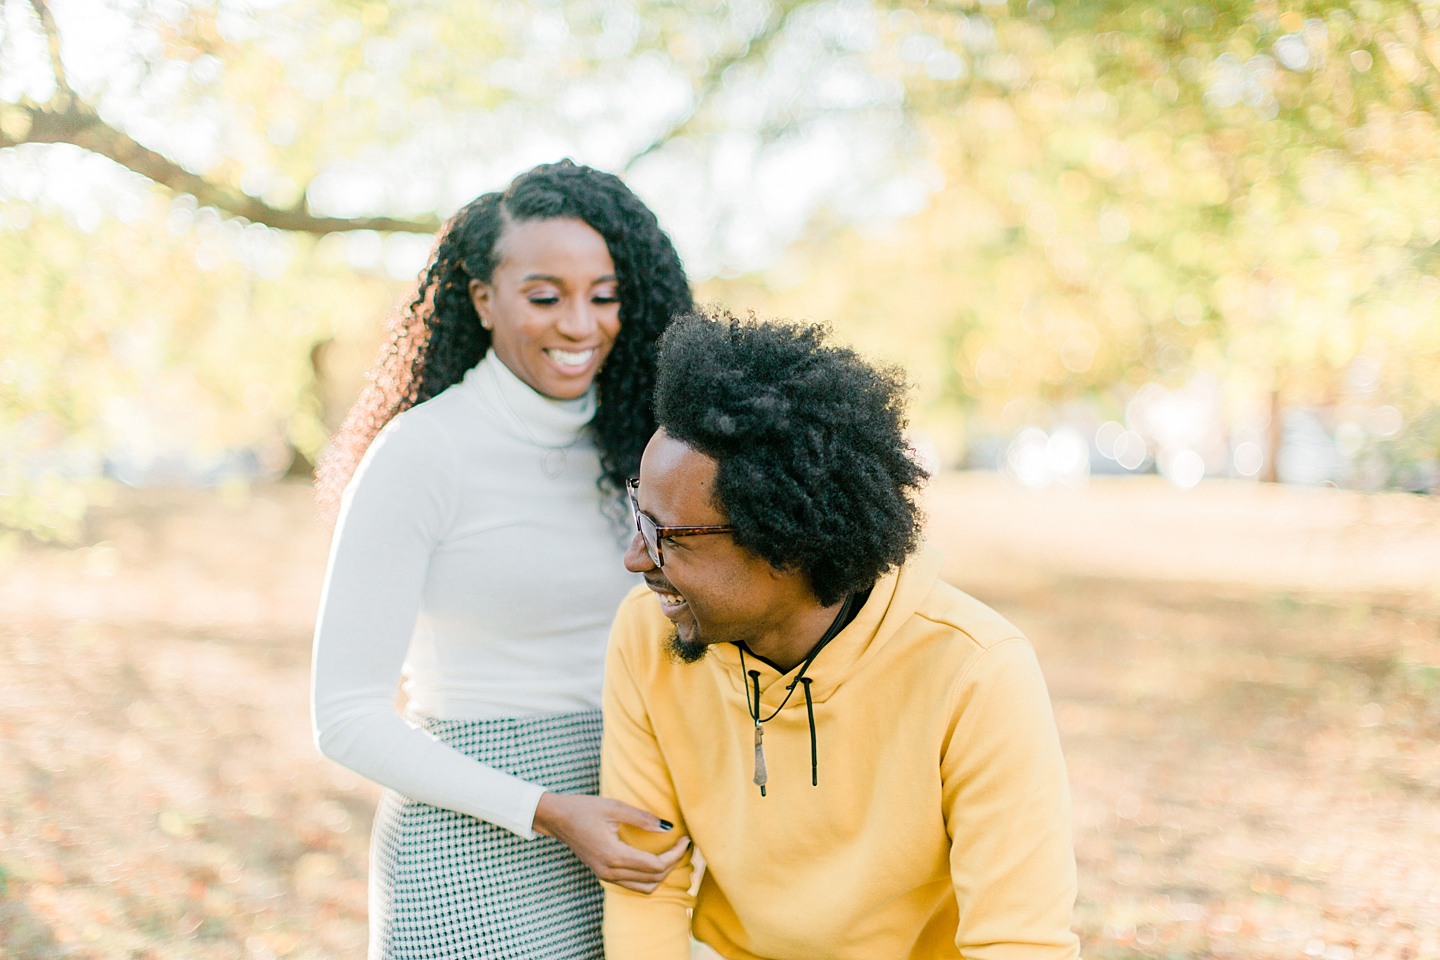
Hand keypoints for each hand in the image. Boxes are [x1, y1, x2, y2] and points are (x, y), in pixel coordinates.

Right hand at [532, 792, 689, 893]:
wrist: (558, 818)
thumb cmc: (585, 809)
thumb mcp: (615, 808)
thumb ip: (643, 818)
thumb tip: (669, 827)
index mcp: (614, 855)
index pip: (655, 866)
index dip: (675, 855)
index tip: (686, 840)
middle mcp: (610, 872)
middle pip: (653, 880)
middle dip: (673, 864)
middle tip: (684, 845)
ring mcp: (606, 876)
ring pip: (644, 888)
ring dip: (662, 874)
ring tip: (673, 854)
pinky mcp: (604, 874)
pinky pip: (634, 884)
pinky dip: (649, 876)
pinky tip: (656, 859)